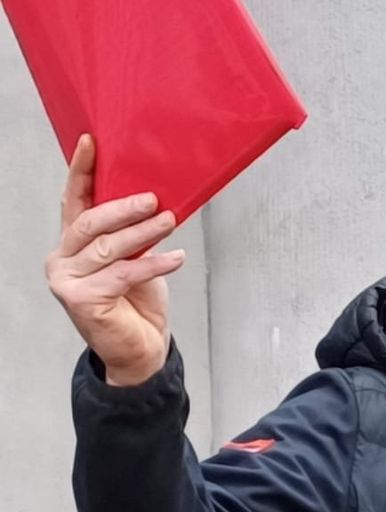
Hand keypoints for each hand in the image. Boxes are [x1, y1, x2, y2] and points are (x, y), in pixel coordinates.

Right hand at [45, 134, 185, 385]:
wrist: (140, 349)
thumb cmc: (138, 302)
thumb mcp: (135, 258)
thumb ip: (131, 232)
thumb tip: (153, 196)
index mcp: (72, 243)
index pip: (74, 200)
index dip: (81, 170)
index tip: (91, 142)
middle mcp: (63, 259)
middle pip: (90, 222)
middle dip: (124, 207)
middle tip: (154, 199)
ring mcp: (68, 281)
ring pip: (109, 247)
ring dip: (144, 233)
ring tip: (170, 222)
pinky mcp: (83, 300)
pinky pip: (124, 274)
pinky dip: (154, 264)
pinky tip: (177, 258)